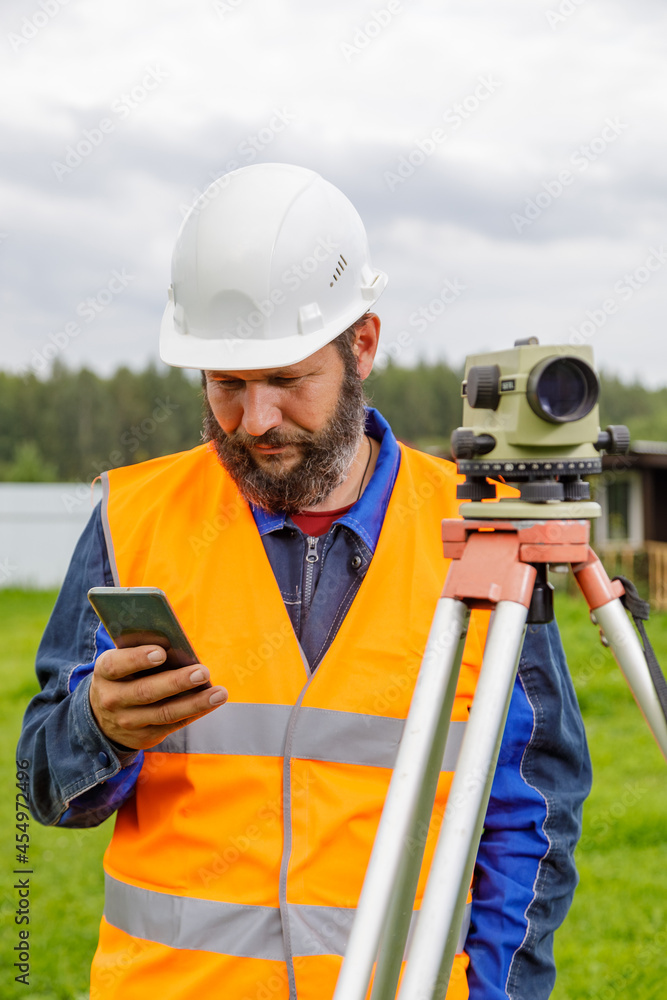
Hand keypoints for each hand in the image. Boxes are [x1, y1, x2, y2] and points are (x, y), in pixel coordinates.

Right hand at [89, 645, 227, 749]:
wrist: (103, 719)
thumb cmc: (122, 677)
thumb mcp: (121, 662)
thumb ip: (141, 652)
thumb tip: (178, 646)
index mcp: (105, 673)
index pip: (117, 666)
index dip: (137, 659)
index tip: (161, 653)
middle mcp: (112, 700)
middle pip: (146, 692)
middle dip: (177, 682)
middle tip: (203, 672)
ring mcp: (128, 722)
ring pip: (164, 713)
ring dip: (195, 703)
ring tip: (219, 693)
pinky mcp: (144, 736)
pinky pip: (173, 725)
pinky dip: (195, 713)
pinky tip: (212, 702)